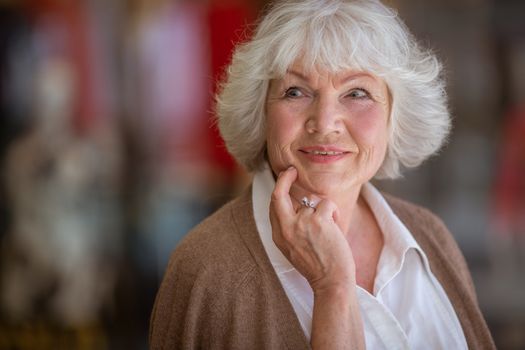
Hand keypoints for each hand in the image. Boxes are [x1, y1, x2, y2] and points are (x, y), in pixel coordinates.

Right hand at [269, 167, 356, 292]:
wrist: (331, 282)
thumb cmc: (317, 266)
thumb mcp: (293, 249)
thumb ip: (290, 228)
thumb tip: (295, 206)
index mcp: (278, 235)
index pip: (273, 205)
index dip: (279, 189)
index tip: (285, 179)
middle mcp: (286, 228)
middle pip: (278, 194)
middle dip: (285, 178)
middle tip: (292, 171)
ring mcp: (301, 223)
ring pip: (312, 201)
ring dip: (323, 211)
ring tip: (328, 230)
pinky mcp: (318, 220)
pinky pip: (326, 204)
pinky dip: (334, 212)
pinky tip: (335, 228)